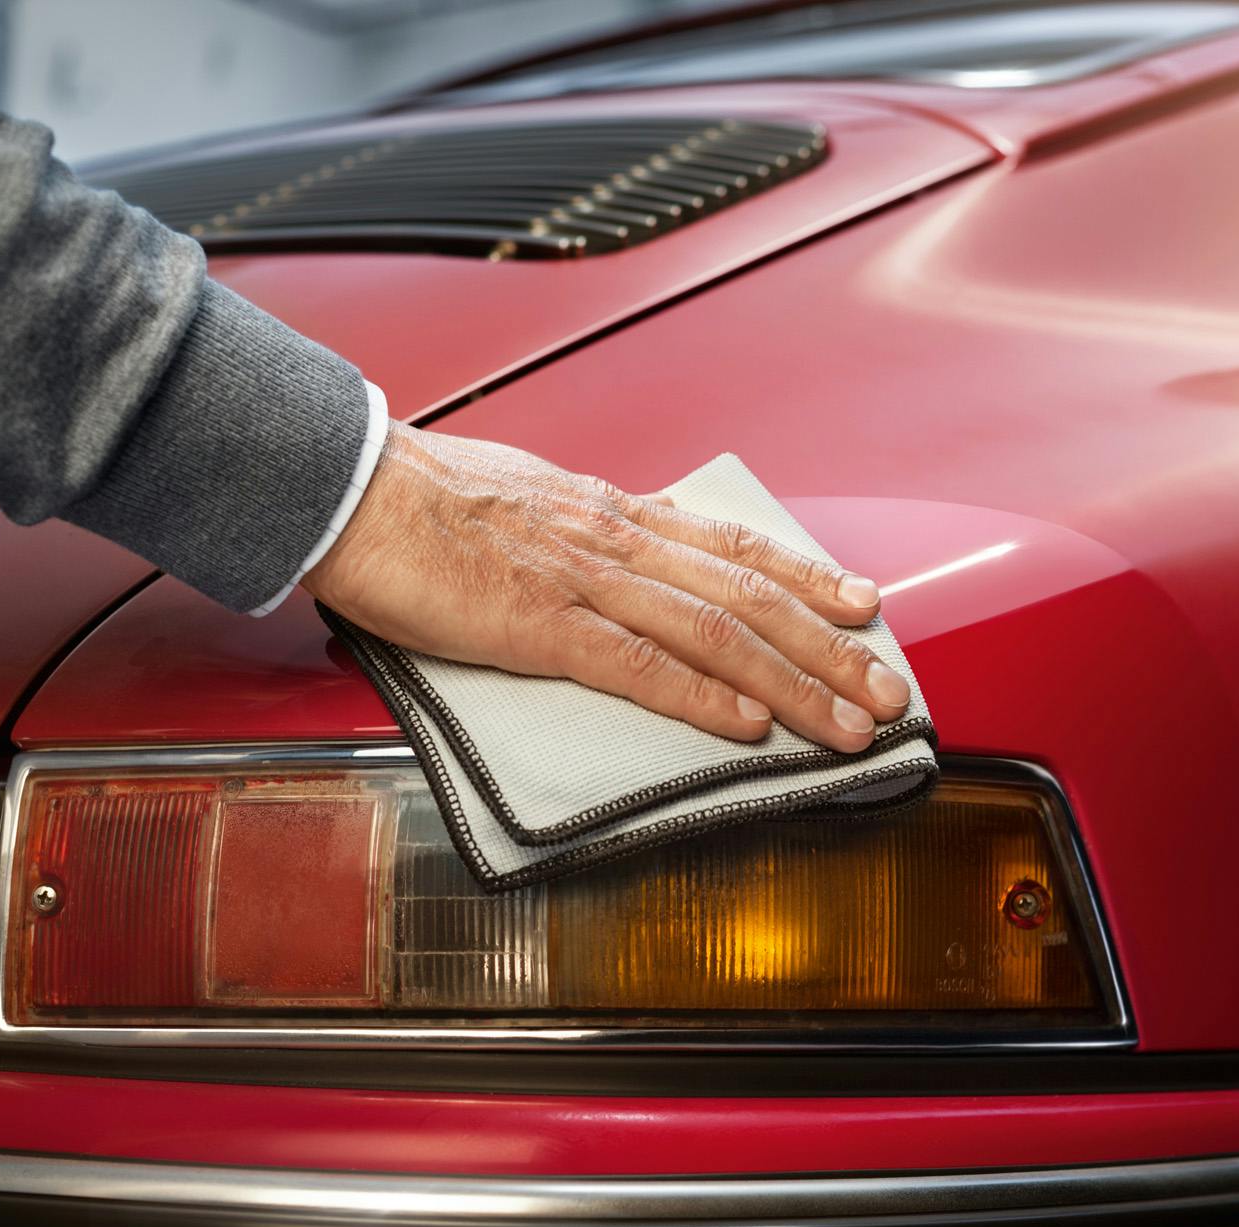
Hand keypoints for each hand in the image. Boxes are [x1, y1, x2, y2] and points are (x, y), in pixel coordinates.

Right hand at [303, 423, 909, 751]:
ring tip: (844, 724)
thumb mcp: (530, 500)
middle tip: (888, 690)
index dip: (810, 577)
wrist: (350, 487)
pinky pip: (636, 665)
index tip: (864, 605)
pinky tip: (746, 726)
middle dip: (830, 648)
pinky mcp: (539, 624)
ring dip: (791, 685)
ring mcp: (584, 581)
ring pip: (716, 632)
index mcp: (614, 512)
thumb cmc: (425, 496)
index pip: (737, 544)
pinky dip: (701, 696)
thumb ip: (586, 534)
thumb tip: (623, 556)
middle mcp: (618, 541)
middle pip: (751, 594)